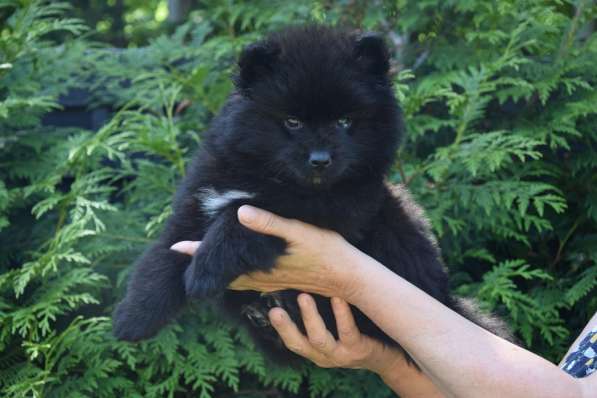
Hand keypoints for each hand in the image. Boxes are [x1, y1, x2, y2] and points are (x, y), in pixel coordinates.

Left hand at [171, 205, 368, 299]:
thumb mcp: (298, 231)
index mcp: (261, 265)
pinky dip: (237, 275)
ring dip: (219, 271)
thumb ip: (269, 223)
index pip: (221, 262)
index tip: (176, 247)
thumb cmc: (324, 251)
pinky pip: (250, 281)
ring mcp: (271, 282)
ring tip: (205, 261)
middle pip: (224, 274)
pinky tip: (240, 268)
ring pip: (236, 279)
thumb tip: (240, 212)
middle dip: (204, 264)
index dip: (198, 254)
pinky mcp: (281, 282)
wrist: (347, 277)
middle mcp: (262, 278)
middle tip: (185, 253)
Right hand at [268, 293, 402, 375]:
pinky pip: (347, 331)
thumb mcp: (334, 329)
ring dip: (310, 318)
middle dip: (285, 327)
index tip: (267, 309)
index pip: (291, 341)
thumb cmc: (355, 335)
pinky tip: (337, 297)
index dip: (279, 328)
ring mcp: (340, 355)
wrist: (387, 356)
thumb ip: (318, 315)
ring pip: (320, 339)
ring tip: (303, 297)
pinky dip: (341, 314)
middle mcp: (324, 356)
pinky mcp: (358, 349)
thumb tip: (300, 285)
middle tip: (274, 310)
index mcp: (314, 351)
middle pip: (298, 344)